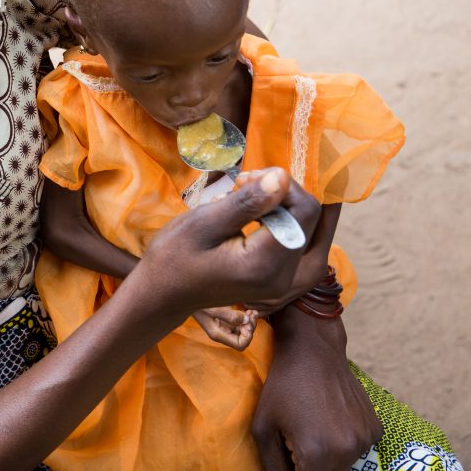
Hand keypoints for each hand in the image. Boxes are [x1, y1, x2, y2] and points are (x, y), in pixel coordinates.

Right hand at [140, 168, 324, 315]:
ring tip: (241, 197)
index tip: (245, 178)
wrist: (163, 293)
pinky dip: (274, 220)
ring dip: (278, 205)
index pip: (303, 211)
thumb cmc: (173, 256)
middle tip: (242, 183)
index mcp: (265, 263)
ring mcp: (280, 281)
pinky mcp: (276, 280)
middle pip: (307, 220)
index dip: (282, 184)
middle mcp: (281, 277)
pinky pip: (289, 240)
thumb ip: (247, 202)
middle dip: (281, 193)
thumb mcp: (204, 222)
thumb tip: (283, 176)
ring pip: (301, 228)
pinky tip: (248, 216)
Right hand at [192, 307, 257, 350]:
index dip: (248, 336)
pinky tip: (248, 310)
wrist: (188, 297)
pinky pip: (240, 324)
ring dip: (250, 322)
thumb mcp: (212, 308)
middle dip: (250, 328)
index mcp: (218, 335)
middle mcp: (222, 334)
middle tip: (251, 314)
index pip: (240, 345)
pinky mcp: (225, 321)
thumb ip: (229, 315)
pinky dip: (246, 318)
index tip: (247, 323)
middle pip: (244, 339)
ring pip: (243, 331)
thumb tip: (246, 320)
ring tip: (251, 311)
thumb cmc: (198, 303)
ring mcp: (224, 328)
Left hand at [252, 307, 382, 470]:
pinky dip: (346, 442)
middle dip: (312, 467)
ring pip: (345, 465)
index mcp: (315, 453)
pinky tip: (331, 419)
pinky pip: (359, 448)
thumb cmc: (282, 385)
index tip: (292, 460)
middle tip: (299, 442)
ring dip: (330, 457)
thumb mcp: (263, 425)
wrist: (314, 350)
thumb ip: (272, 464)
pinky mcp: (375, 429)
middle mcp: (345, 451)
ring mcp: (364, 440)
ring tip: (314, 427)